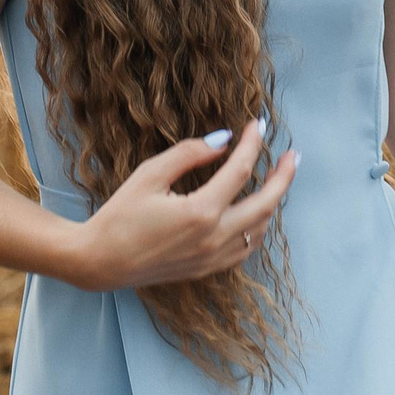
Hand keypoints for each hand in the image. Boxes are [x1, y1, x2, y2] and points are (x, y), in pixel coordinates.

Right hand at [68, 119, 298, 290]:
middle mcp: (214, 238)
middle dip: (284, 177)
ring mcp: (213, 257)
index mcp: (200, 212)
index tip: (258, 125)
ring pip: (260, 229)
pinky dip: (256, 228)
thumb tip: (224, 139)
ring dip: (272, 203)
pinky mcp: (207, 269)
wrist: (100, 262)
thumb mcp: (149, 174)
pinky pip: (245, 249)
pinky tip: (255, 213)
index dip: (253, 143)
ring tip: (276, 180)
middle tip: (294, 155)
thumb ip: (189, 154)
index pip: (241, 170)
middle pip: (266, 204)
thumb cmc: (120, 215)